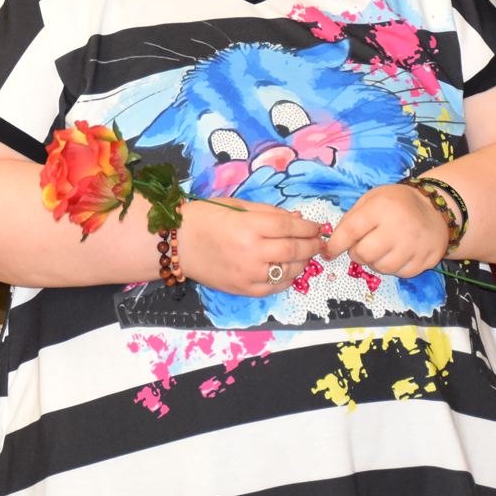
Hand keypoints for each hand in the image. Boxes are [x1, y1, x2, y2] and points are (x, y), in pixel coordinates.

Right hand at [175, 198, 323, 295]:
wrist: (176, 243)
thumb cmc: (204, 218)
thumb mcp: (236, 206)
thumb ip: (269, 213)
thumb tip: (299, 220)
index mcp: (248, 226)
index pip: (290, 228)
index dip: (309, 227)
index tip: (317, 227)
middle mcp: (251, 252)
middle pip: (294, 250)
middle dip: (312, 245)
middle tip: (319, 242)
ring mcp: (248, 273)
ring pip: (289, 270)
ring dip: (304, 262)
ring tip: (305, 255)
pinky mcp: (243, 289)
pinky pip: (275, 287)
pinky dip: (288, 279)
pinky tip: (290, 270)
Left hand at [322, 183, 450, 277]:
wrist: (437, 209)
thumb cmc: (397, 203)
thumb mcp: (372, 199)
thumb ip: (352, 217)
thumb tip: (334, 241)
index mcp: (381, 208)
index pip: (350, 231)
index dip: (336, 245)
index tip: (329, 252)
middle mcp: (399, 227)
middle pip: (365, 255)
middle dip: (356, 254)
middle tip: (360, 247)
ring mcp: (415, 246)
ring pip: (382, 268)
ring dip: (375, 262)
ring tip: (380, 250)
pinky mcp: (427, 259)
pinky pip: (401, 273)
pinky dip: (394, 267)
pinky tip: (396, 254)